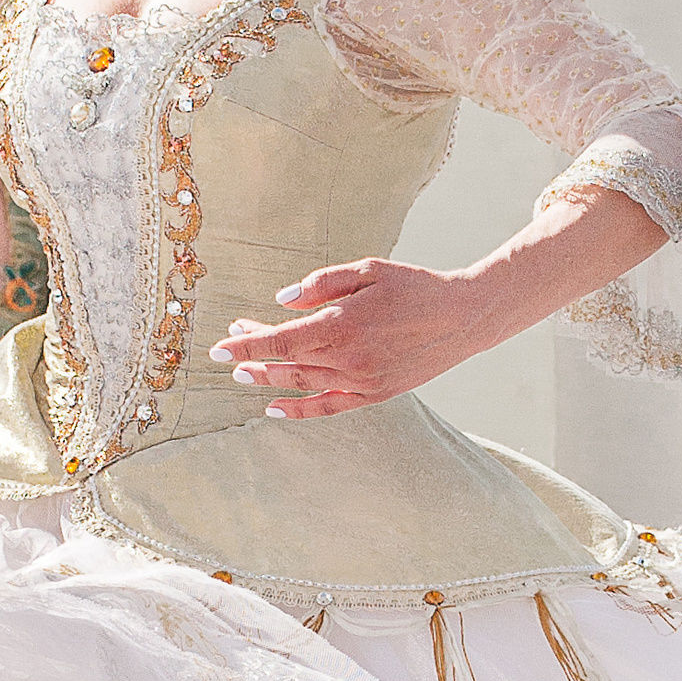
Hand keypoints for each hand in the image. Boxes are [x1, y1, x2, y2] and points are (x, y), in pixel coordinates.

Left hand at [209, 259, 494, 420]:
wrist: (464, 318)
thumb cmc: (414, 286)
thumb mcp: (368, 269)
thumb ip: (322, 284)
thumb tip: (282, 302)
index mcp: (342, 324)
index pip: (280, 340)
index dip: (246, 345)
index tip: (218, 346)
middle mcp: (347, 359)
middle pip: (286, 363)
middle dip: (252, 358)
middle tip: (228, 351)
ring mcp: (361, 382)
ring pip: (302, 385)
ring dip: (268, 381)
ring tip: (242, 375)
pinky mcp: (374, 395)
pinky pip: (328, 408)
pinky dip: (299, 410)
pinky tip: (274, 409)